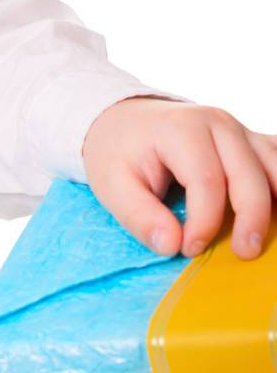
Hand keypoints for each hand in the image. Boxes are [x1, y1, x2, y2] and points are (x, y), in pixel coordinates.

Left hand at [81, 96, 276, 260]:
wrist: (124, 118)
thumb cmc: (119, 151)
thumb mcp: (111, 184)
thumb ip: (138, 216)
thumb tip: (171, 245)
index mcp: (181, 129)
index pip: (206, 181)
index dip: (204, 223)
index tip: (189, 248)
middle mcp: (217, 123)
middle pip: (249, 176)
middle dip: (251, 219)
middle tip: (242, 254)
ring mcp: (238, 129)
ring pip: (274, 166)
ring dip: (275, 203)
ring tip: (265, 238)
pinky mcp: (248, 139)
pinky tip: (275, 209)